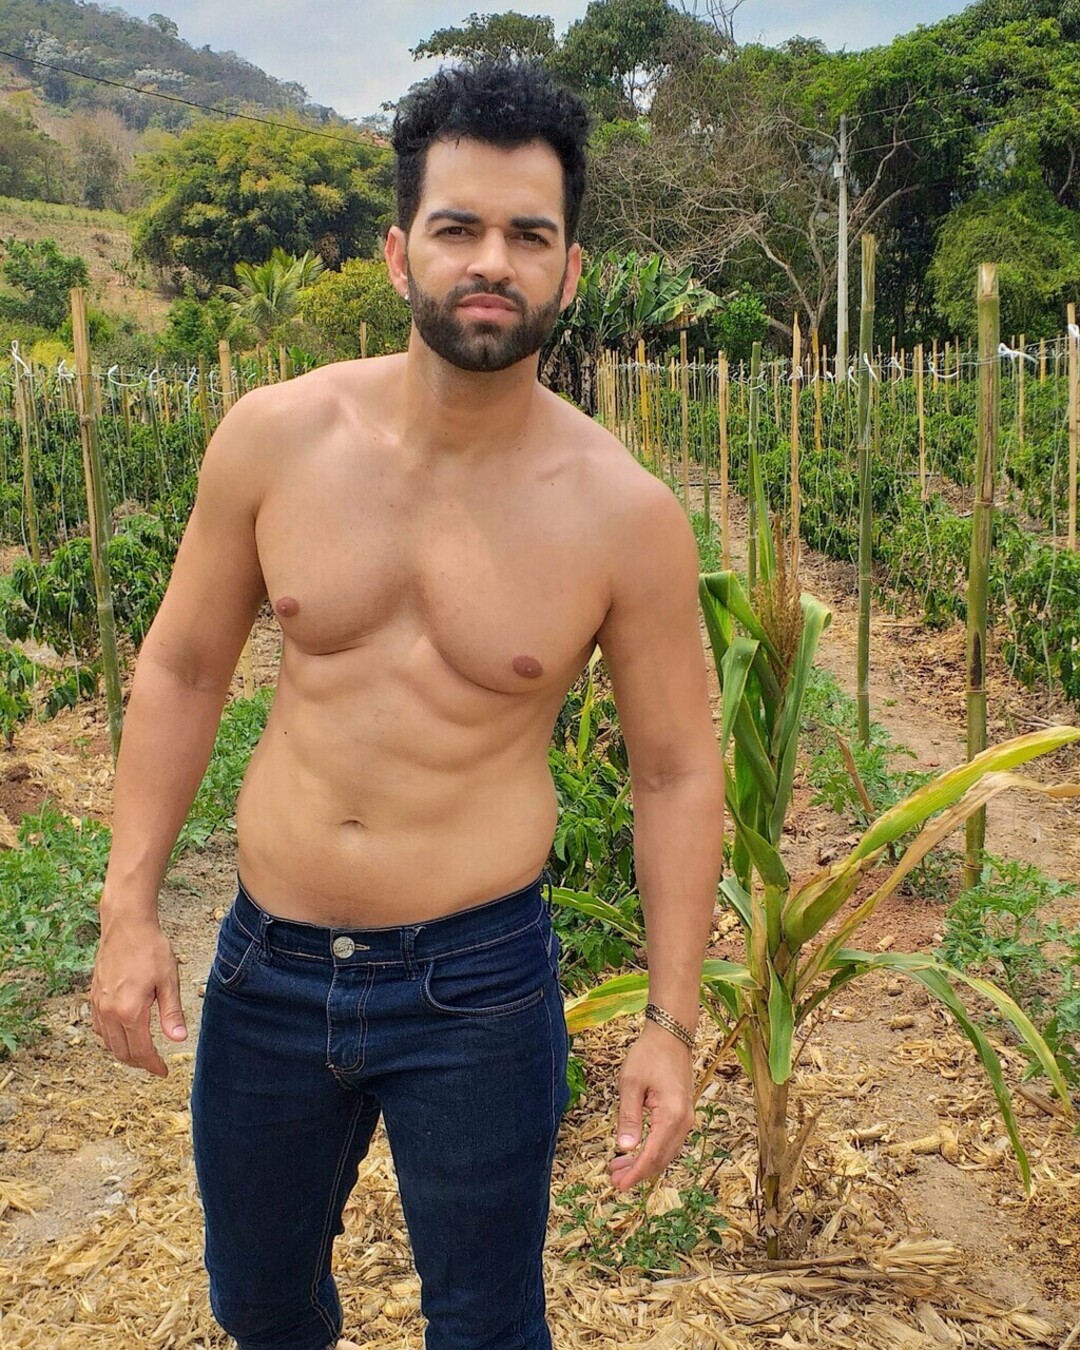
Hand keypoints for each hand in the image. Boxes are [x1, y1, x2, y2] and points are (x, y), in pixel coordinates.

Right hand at [91, 915, 186, 1076]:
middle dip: (139, 1063)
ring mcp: (98, 1005)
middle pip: (122, 1052)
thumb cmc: (150, 948)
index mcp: (130, 1011)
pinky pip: (100, 1028)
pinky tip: (123, 1035)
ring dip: (124, 1053)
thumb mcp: (168, 980)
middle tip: (155, 1065)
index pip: (141, 1051)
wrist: (126, 925)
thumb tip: (178, 1040)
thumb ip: (172, 1013)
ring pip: (108, 1042)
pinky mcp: (93, 996)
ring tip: (142, 1054)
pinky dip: (111, 1038)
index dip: (153, 1065)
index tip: (164, 1071)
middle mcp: (109, 1012)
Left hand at [608, 1023, 693, 1191]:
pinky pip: (669, 1142)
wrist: (671, 1036)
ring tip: (619, 1168)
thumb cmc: (649, 1055)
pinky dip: (653, 1151)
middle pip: (662, 1159)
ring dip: (645, 1163)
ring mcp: (686, 1119)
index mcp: (671, 1115)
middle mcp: (684, 1121)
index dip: (635, 1173)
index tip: (618, 1185)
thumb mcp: (631, 1083)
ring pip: (667, 1153)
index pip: (653, 1155)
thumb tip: (625, 1148)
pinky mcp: (682, 1115)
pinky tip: (635, 1152)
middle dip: (638, 1172)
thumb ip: (628, 1117)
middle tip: (614, 1180)